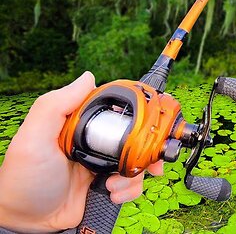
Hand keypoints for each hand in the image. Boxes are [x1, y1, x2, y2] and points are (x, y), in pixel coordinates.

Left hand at [0, 72, 163, 232]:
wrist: (27, 222)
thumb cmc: (24, 179)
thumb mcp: (33, 138)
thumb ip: (56, 105)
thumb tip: (88, 77)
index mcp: (79, 124)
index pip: (115, 110)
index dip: (137, 115)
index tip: (150, 124)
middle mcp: (94, 142)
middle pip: (134, 137)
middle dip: (145, 150)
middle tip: (150, 161)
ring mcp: (102, 164)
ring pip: (137, 161)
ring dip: (133, 174)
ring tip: (113, 185)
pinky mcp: (106, 185)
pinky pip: (131, 183)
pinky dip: (129, 189)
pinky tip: (112, 194)